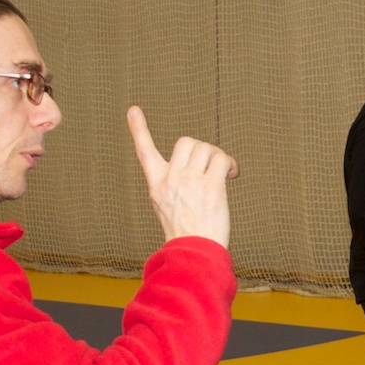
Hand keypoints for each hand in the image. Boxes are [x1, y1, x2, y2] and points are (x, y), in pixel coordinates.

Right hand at [129, 108, 236, 247]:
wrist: (194, 254)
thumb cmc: (186, 234)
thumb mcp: (168, 207)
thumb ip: (175, 184)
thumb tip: (197, 164)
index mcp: (157, 184)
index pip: (144, 152)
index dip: (139, 130)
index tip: (133, 110)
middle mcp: (171, 179)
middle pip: (187, 142)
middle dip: (202, 150)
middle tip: (212, 166)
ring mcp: (190, 181)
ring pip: (206, 148)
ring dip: (218, 157)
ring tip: (224, 174)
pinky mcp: (211, 186)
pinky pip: (221, 159)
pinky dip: (230, 164)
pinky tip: (232, 175)